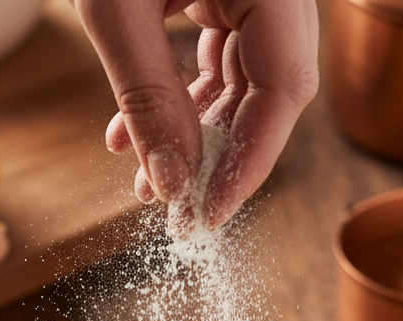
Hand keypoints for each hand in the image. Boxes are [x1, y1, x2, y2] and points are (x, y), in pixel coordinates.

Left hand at [72, 0, 319, 230]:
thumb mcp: (116, 7)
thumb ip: (146, 93)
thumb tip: (172, 183)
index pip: (286, 87)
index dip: (249, 162)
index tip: (208, 215)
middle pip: (270, 91)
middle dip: (217, 159)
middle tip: (178, 217)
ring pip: (242, 80)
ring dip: (192, 137)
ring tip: (147, 185)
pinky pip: (217, 54)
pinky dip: (179, 98)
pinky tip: (132, 135)